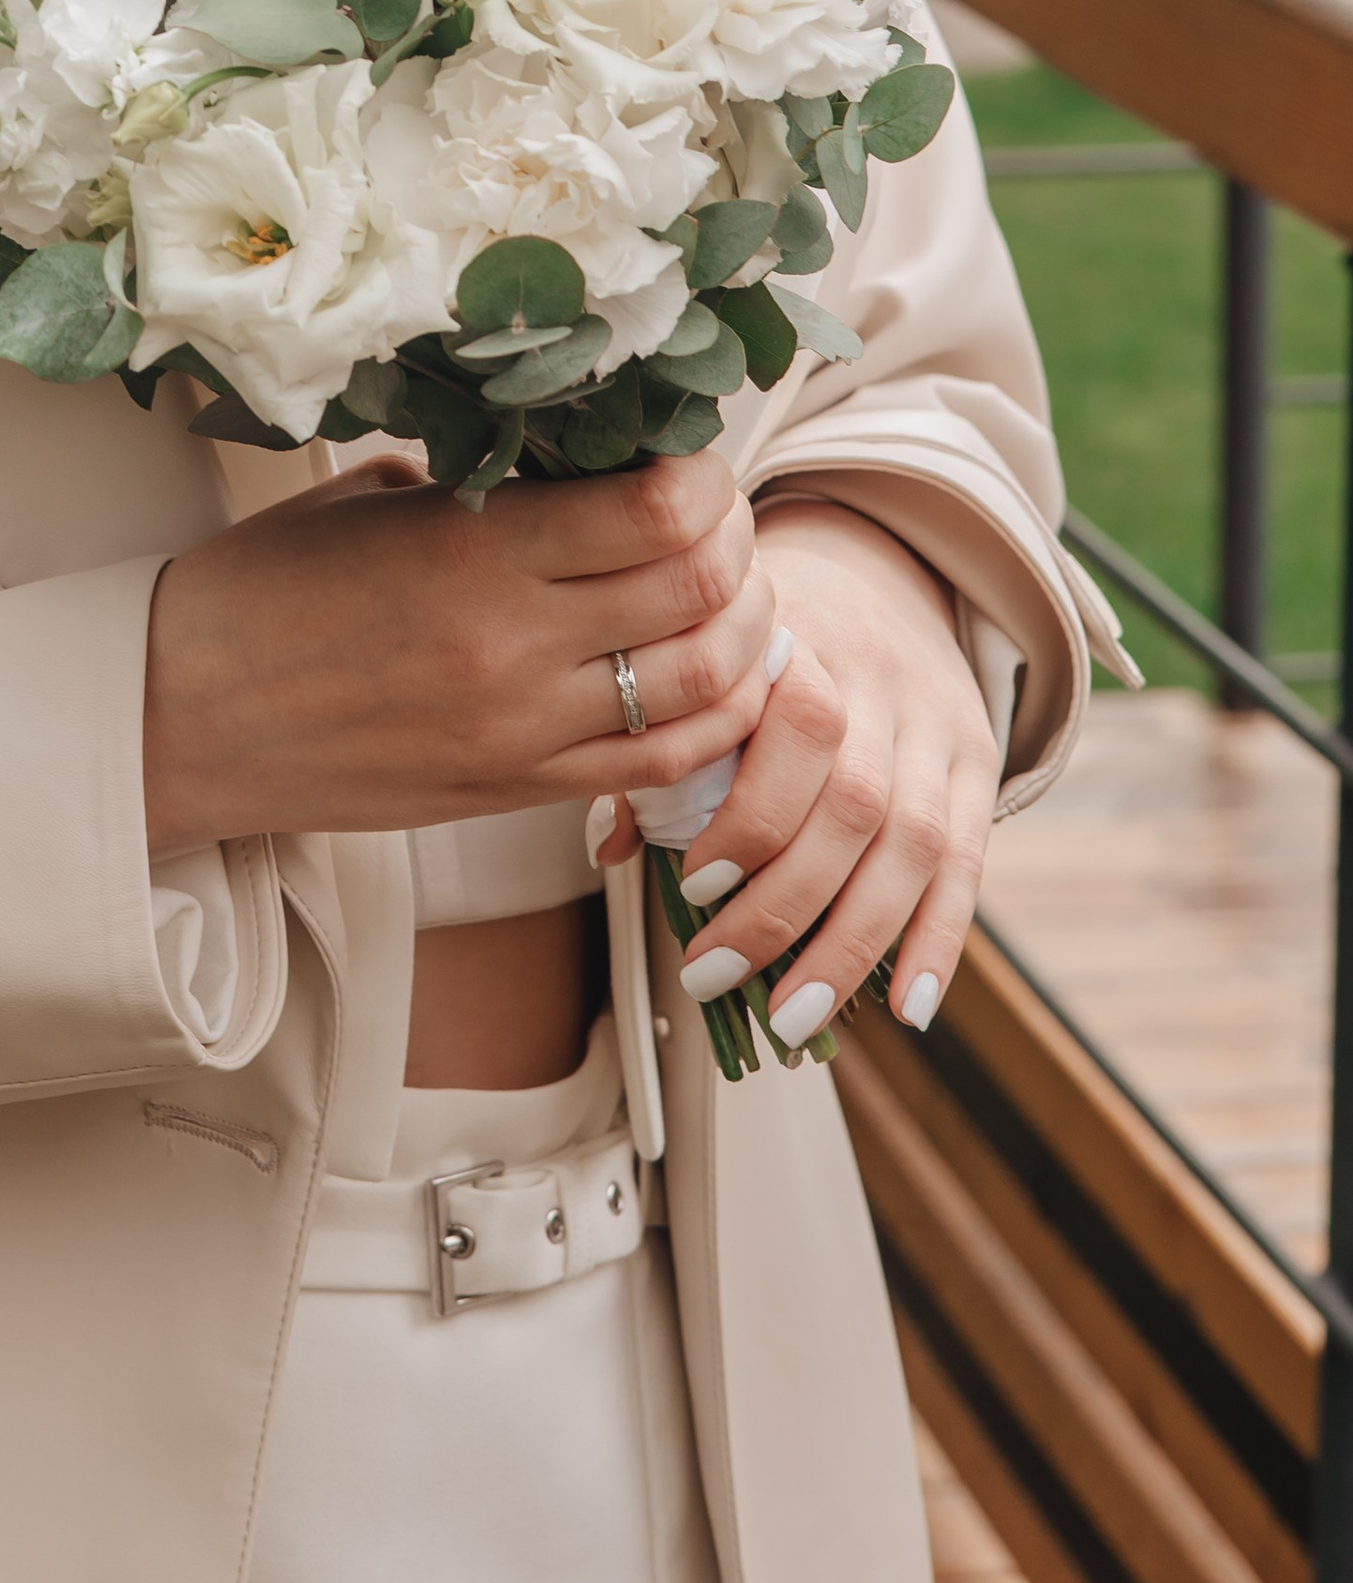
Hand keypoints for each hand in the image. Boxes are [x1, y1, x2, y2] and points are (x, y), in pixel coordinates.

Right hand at [141, 447, 776, 848]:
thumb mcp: (366, 501)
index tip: (688, 457)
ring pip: (707, 683)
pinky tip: (710, 679)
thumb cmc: (260, 593)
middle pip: (702, 589)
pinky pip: (660, 764)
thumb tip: (574, 457)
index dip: (704, 476)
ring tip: (728, 593)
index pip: (658, 511)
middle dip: (736, 542)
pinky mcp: (517, 790)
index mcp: (471, 551)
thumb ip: (479, 483)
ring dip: (744, 630)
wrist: (180, 718)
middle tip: (718, 517)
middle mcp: (512, 645)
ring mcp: (523, 730)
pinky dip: (715, 718)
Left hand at [659, 500, 996, 1044]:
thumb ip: (663, 743)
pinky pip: (969, 860)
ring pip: (914, 844)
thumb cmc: (763, 635)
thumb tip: (607, 847)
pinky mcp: (976, 762)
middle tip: (714, 977)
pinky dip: (940, 939)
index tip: (693, 888)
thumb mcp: (711, 652)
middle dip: (784, 907)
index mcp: (801, 640)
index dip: (752, 816)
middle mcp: (880, 681)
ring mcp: (936, 725)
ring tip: (792, 1019)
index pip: (798, 727)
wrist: (878, 564)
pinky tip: (910, 1007)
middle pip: (854, 803)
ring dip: (853, 944)